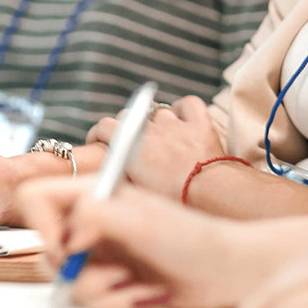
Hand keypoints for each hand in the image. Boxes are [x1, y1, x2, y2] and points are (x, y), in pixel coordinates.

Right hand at [16, 177, 274, 307]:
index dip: (40, 224)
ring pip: (67, 281)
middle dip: (78, 272)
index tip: (64, 249)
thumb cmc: (192, 237)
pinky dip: (114, 303)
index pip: (39, 196)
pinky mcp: (110, 280)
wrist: (222, 271)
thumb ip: (96, 215)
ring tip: (135, 284)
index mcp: (97, 193)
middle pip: (47, 248)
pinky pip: (89, 300)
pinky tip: (143, 294)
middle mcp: (93, 221)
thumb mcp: (141, 220)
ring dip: (101, 292)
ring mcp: (100, 252)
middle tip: (114, 274)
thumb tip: (64, 237)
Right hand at [86, 95, 224, 198]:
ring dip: (156, 122)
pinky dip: (184, 109)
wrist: (209, 196)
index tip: (98, 141)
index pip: (104, 126)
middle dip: (127, 127)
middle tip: (132, 143)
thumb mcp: (137, 193)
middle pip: (129, 115)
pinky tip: (183, 119)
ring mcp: (175, 124)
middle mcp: (150, 130)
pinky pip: (188, 104)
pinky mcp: (199, 123)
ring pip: (159, 111)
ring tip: (162, 138)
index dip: (98, 133)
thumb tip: (114, 176)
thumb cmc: (172, 202)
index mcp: (131, 146)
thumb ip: (123, 176)